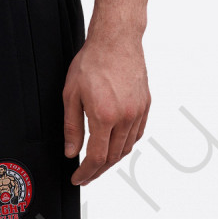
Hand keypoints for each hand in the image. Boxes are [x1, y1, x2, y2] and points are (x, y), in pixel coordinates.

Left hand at [63, 32, 150, 185]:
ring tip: (98, 165)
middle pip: (113, 158)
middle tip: (85, 176)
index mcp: (105, 116)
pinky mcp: (145, 105)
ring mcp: (138, 112)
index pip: (97, 158)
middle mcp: (126, 117)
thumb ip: (72, 128)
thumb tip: (71, 153)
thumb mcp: (71, 95)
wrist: (117, 39)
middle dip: (98, 171)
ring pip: (126, 148)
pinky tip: (114, 147)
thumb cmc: (91, 62)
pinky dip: (125, 146)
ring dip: (111, 161)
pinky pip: (136, 135)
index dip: (86, 173)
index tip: (78, 179)